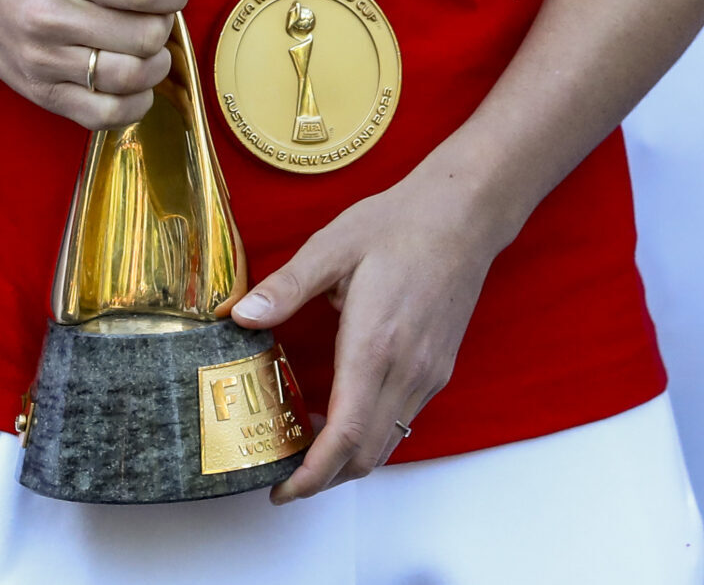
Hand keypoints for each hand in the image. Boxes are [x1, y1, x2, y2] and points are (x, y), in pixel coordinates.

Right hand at [0, 0, 205, 130]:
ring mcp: (43, 61)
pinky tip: (132, 78)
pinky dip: (136, 100)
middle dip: (164, 23)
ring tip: (147, 44)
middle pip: (145, 36)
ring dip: (156, 61)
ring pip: (133, 77)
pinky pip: (109, 115)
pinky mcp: (42, 95)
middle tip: (154, 13)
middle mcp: (48, 16)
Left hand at [230, 171, 498, 501]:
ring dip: (345, 459)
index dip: (310, 474)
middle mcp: (407, 371)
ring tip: (302, 446)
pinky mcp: (438, 369)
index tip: (280, 489)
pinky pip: (401, 421)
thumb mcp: (332, 246)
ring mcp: (428, 374)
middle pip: (364, 455)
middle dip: (322, 478)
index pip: (343, 437)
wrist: (464, 214)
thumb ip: (286, 287)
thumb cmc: (400, 224)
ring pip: (386, 443)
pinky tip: (339, 413)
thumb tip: (240, 316)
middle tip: (279, 474)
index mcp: (375, 345)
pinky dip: (368, 434)